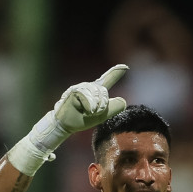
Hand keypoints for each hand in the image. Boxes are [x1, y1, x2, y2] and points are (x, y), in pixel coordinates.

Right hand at [7, 65, 127, 175]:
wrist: (66, 124)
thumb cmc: (82, 119)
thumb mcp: (102, 116)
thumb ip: (114, 108)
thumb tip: (123, 100)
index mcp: (96, 92)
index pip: (107, 79)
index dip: (116, 73)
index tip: (126, 67)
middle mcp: (89, 86)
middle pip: (104, 92)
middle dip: (102, 106)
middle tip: (94, 113)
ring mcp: (81, 87)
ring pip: (97, 94)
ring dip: (95, 107)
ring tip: (88, 112)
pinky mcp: (74, 90)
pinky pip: (87, 97)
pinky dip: (88, 106)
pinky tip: (85, 110)